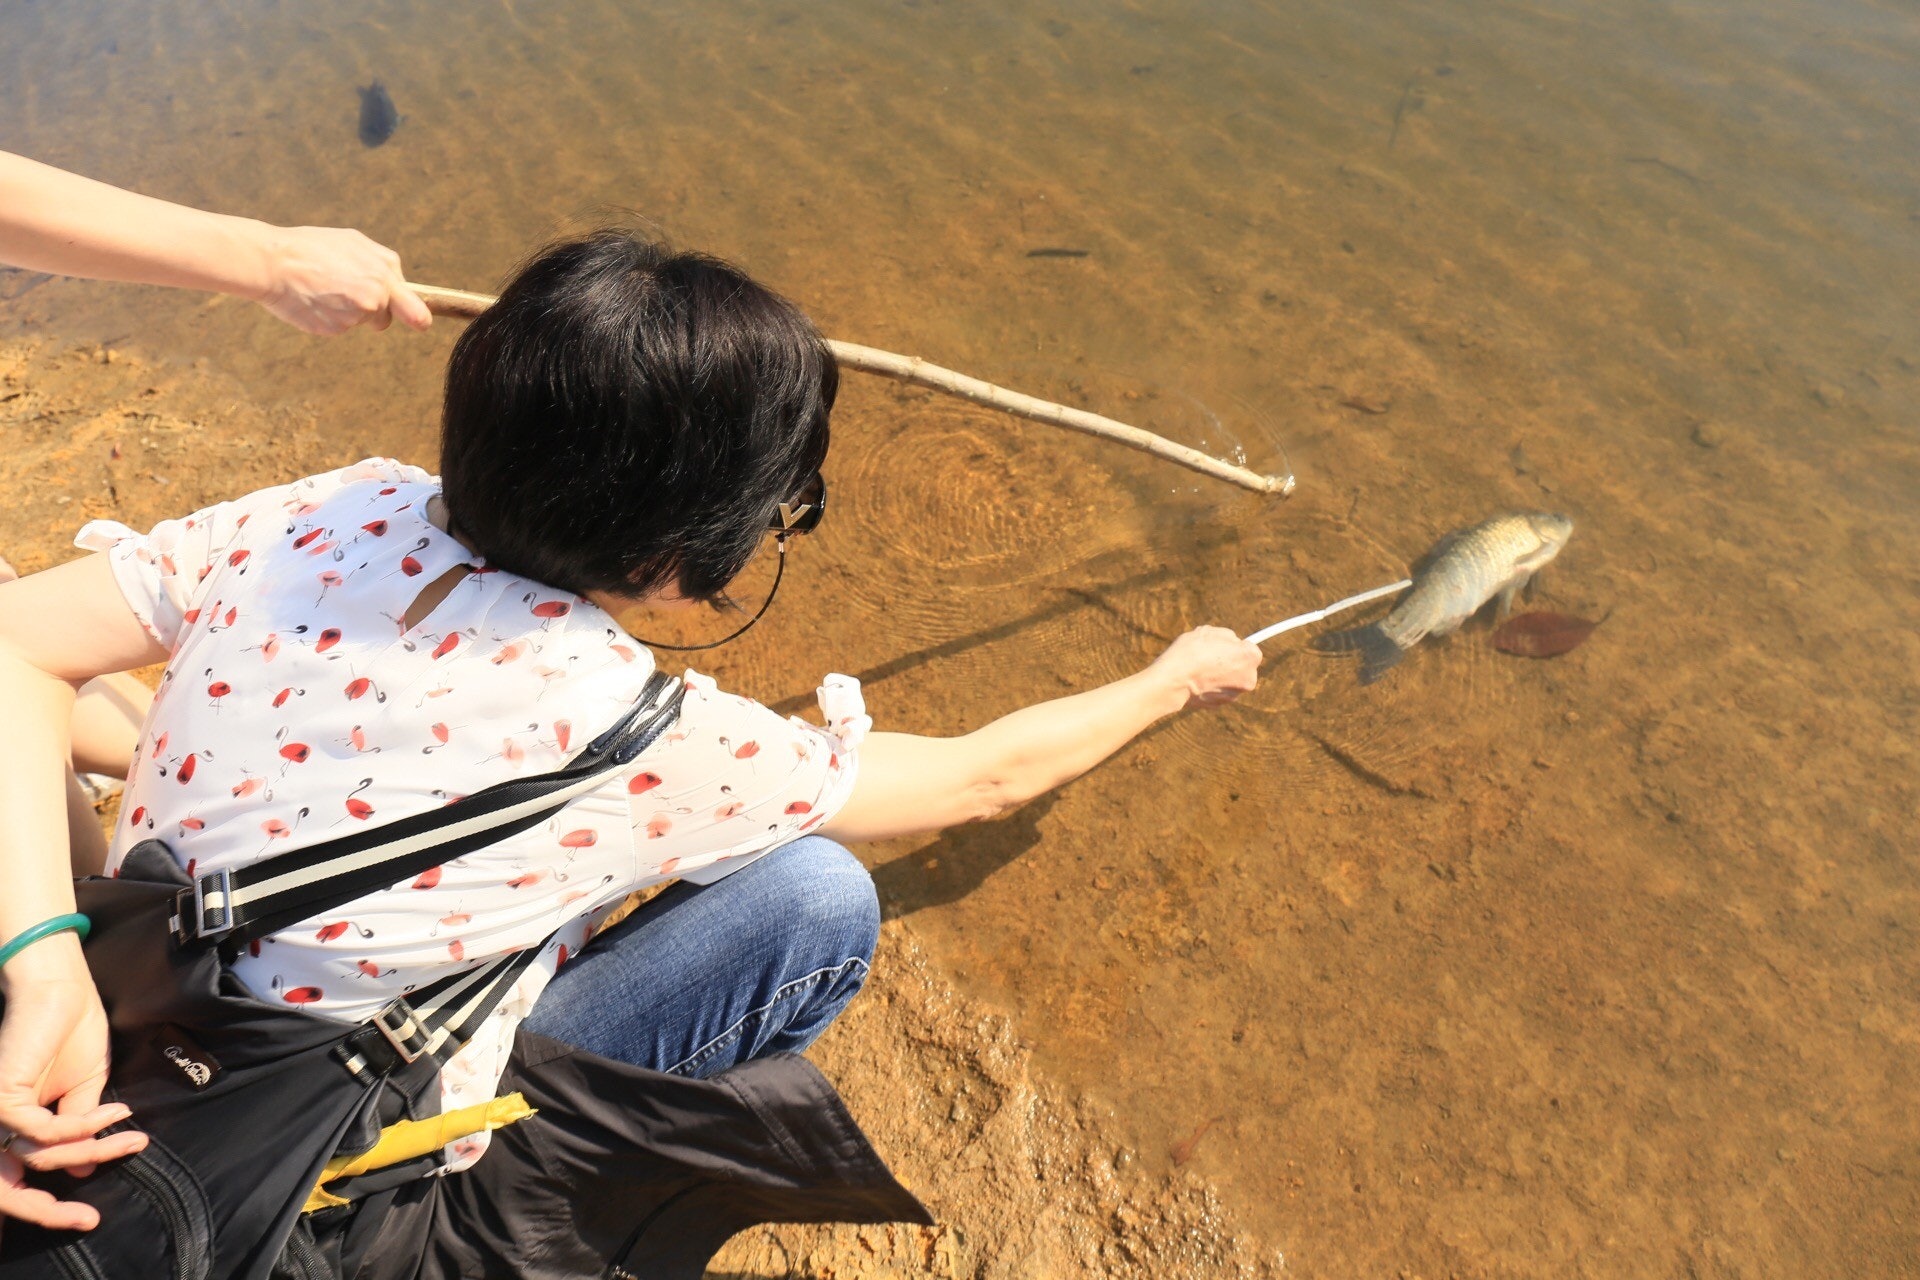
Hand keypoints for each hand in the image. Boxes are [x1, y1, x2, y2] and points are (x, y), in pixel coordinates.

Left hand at [0, 943, 145, 1230]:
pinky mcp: (4, 1096)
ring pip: (41, 1156)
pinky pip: (46, 1132)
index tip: (88, 1216)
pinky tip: (116, 1111)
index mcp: (15, 1122)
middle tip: (86, 1218)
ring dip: (91, 1151)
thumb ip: (79, 1126)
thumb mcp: (84, 1089)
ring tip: (133, 1136)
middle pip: (11, 1183)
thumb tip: (80, 1172)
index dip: (46, 1205)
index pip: (18, 1177)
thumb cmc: (72, 1029)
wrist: (62, 989)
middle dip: (45, 1210)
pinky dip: (85, 1127)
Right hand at [254, 225, 431, 335]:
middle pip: (386, 317)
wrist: (273, 261)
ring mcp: (358, 314)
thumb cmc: (310, 248)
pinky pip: (340, 328)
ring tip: (323, 290)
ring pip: (361, 322)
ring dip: (347, 313)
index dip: (413, 313)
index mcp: (385, 270)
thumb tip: (399, 284)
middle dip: (377, 314)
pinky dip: (329, 318)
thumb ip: (380, 264)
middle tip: (353, 301)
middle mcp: (378, 294)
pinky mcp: (338, 328)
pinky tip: (313, 300)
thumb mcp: (352, 242)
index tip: (419, 322)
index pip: (414, 304)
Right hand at [1146, 625, 1262, 709]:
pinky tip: (1197, 680)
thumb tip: (1231, 643)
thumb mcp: (1209, 632)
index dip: (1236, 646)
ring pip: (1230, 680)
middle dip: (1230, 662)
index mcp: (1250, 656)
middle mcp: (1249, 678)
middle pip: (1243, 666)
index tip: (1226, 647)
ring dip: (1221, 675)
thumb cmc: (1191, 652)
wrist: (1173, 680)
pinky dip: (1211, 686)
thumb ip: (1227, 636)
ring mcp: (1235, 694)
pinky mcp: (1221, 704)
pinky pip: (1218, 691)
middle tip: (1211, 656)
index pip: (1250, 649)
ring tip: (1200, 668)